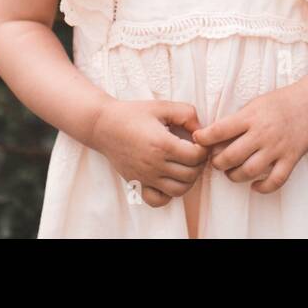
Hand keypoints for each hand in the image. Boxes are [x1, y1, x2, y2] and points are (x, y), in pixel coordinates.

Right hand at [90, 99, 208, 207]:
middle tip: (194, 151)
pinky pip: (158, 200)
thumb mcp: (162, 106)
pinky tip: (168, 178)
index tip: (198, 141)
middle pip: (191, 174)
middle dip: (198, 163)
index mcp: (163, 144)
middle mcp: (155, 164)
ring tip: (184, 164)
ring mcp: (146, 177)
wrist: (104, 126)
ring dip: (188, 179)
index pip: (196, 156)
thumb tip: (201, 130)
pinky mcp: (138, 183)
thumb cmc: (133, 114)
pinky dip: (168, 194)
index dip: (203, 148)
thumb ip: (187, 114)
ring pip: (179, 190)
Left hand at [190, 84, 307, 194]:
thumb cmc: (279, 103)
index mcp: (251, 117)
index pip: (220, 130)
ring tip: (231, 173)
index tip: (197, 141)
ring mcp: (277, 148)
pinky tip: (254, 186)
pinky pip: (275, 181)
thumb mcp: (254, 104)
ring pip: (249, 171)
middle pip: (231, 156)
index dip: (204, 138)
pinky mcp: (291, 159)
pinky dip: (262, 188)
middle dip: (217, 163)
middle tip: (216, 162)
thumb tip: (213, 135)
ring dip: (234, 176)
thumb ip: (237, 120)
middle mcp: (262, 133)